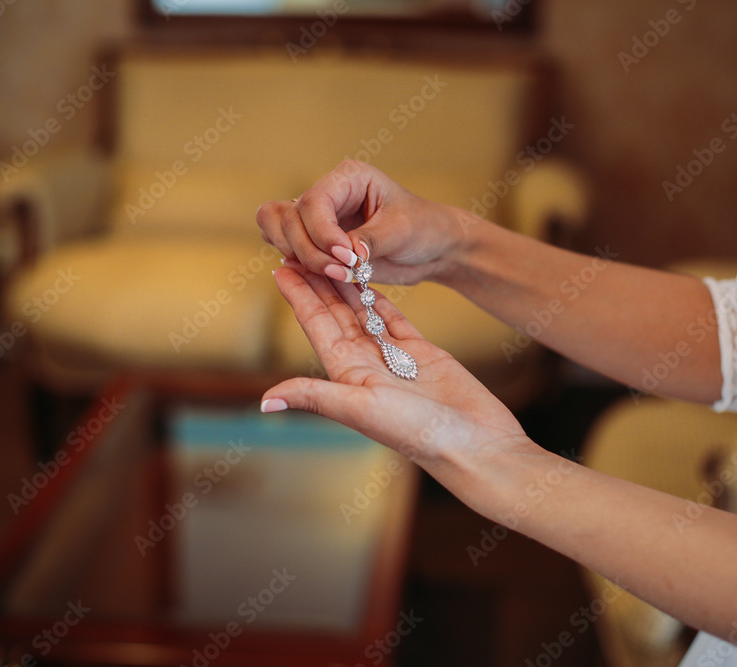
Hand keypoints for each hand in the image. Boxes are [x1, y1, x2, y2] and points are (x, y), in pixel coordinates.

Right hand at [256, 161, 466, 287]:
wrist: (433, 248)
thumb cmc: (424, 228)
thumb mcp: (402, 231)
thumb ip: (370, 240)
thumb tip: (344, 254)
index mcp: (348, 178)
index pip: (314, 201)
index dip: (322, 233)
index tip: (346, 258)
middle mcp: (328, 194)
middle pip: (289, 218)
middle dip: (311, 251)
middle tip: (342, 271)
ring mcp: (318, 218)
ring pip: (276, 228)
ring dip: (298, 256)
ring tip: (333, 273)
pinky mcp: (315, 241)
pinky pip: (285, 245)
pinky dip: (295, 262)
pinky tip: (321, 275)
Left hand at [260, 265, 528, 468]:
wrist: (471, 443)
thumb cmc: (417, 432)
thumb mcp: (360, 409)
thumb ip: (314, 396)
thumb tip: (265, 401)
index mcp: (346, 375)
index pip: (316, 326)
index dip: (298, 297)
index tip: (280, 268)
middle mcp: (365, 365)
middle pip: (335, 315)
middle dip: (317, 284)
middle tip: (301, 249)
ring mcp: (394, 359)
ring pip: (363, 313)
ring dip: (346, 286)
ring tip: (331, 255)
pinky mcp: (422, 353)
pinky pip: (394, 319)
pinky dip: (381, 300)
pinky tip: (369, 282)